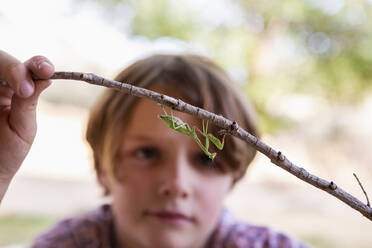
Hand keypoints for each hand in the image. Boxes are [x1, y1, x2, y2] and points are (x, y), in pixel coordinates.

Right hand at [0, 51, 53, 201]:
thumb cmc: (7, 151)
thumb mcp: (22, 127)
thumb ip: (28, 102)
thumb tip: (46, 78)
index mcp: (16, 89)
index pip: (28, 67)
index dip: (37, 63)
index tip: (47, 71)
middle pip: (2, 59)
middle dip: (13, 68)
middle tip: (25, 88)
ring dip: (5, 73)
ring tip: (18, 92)